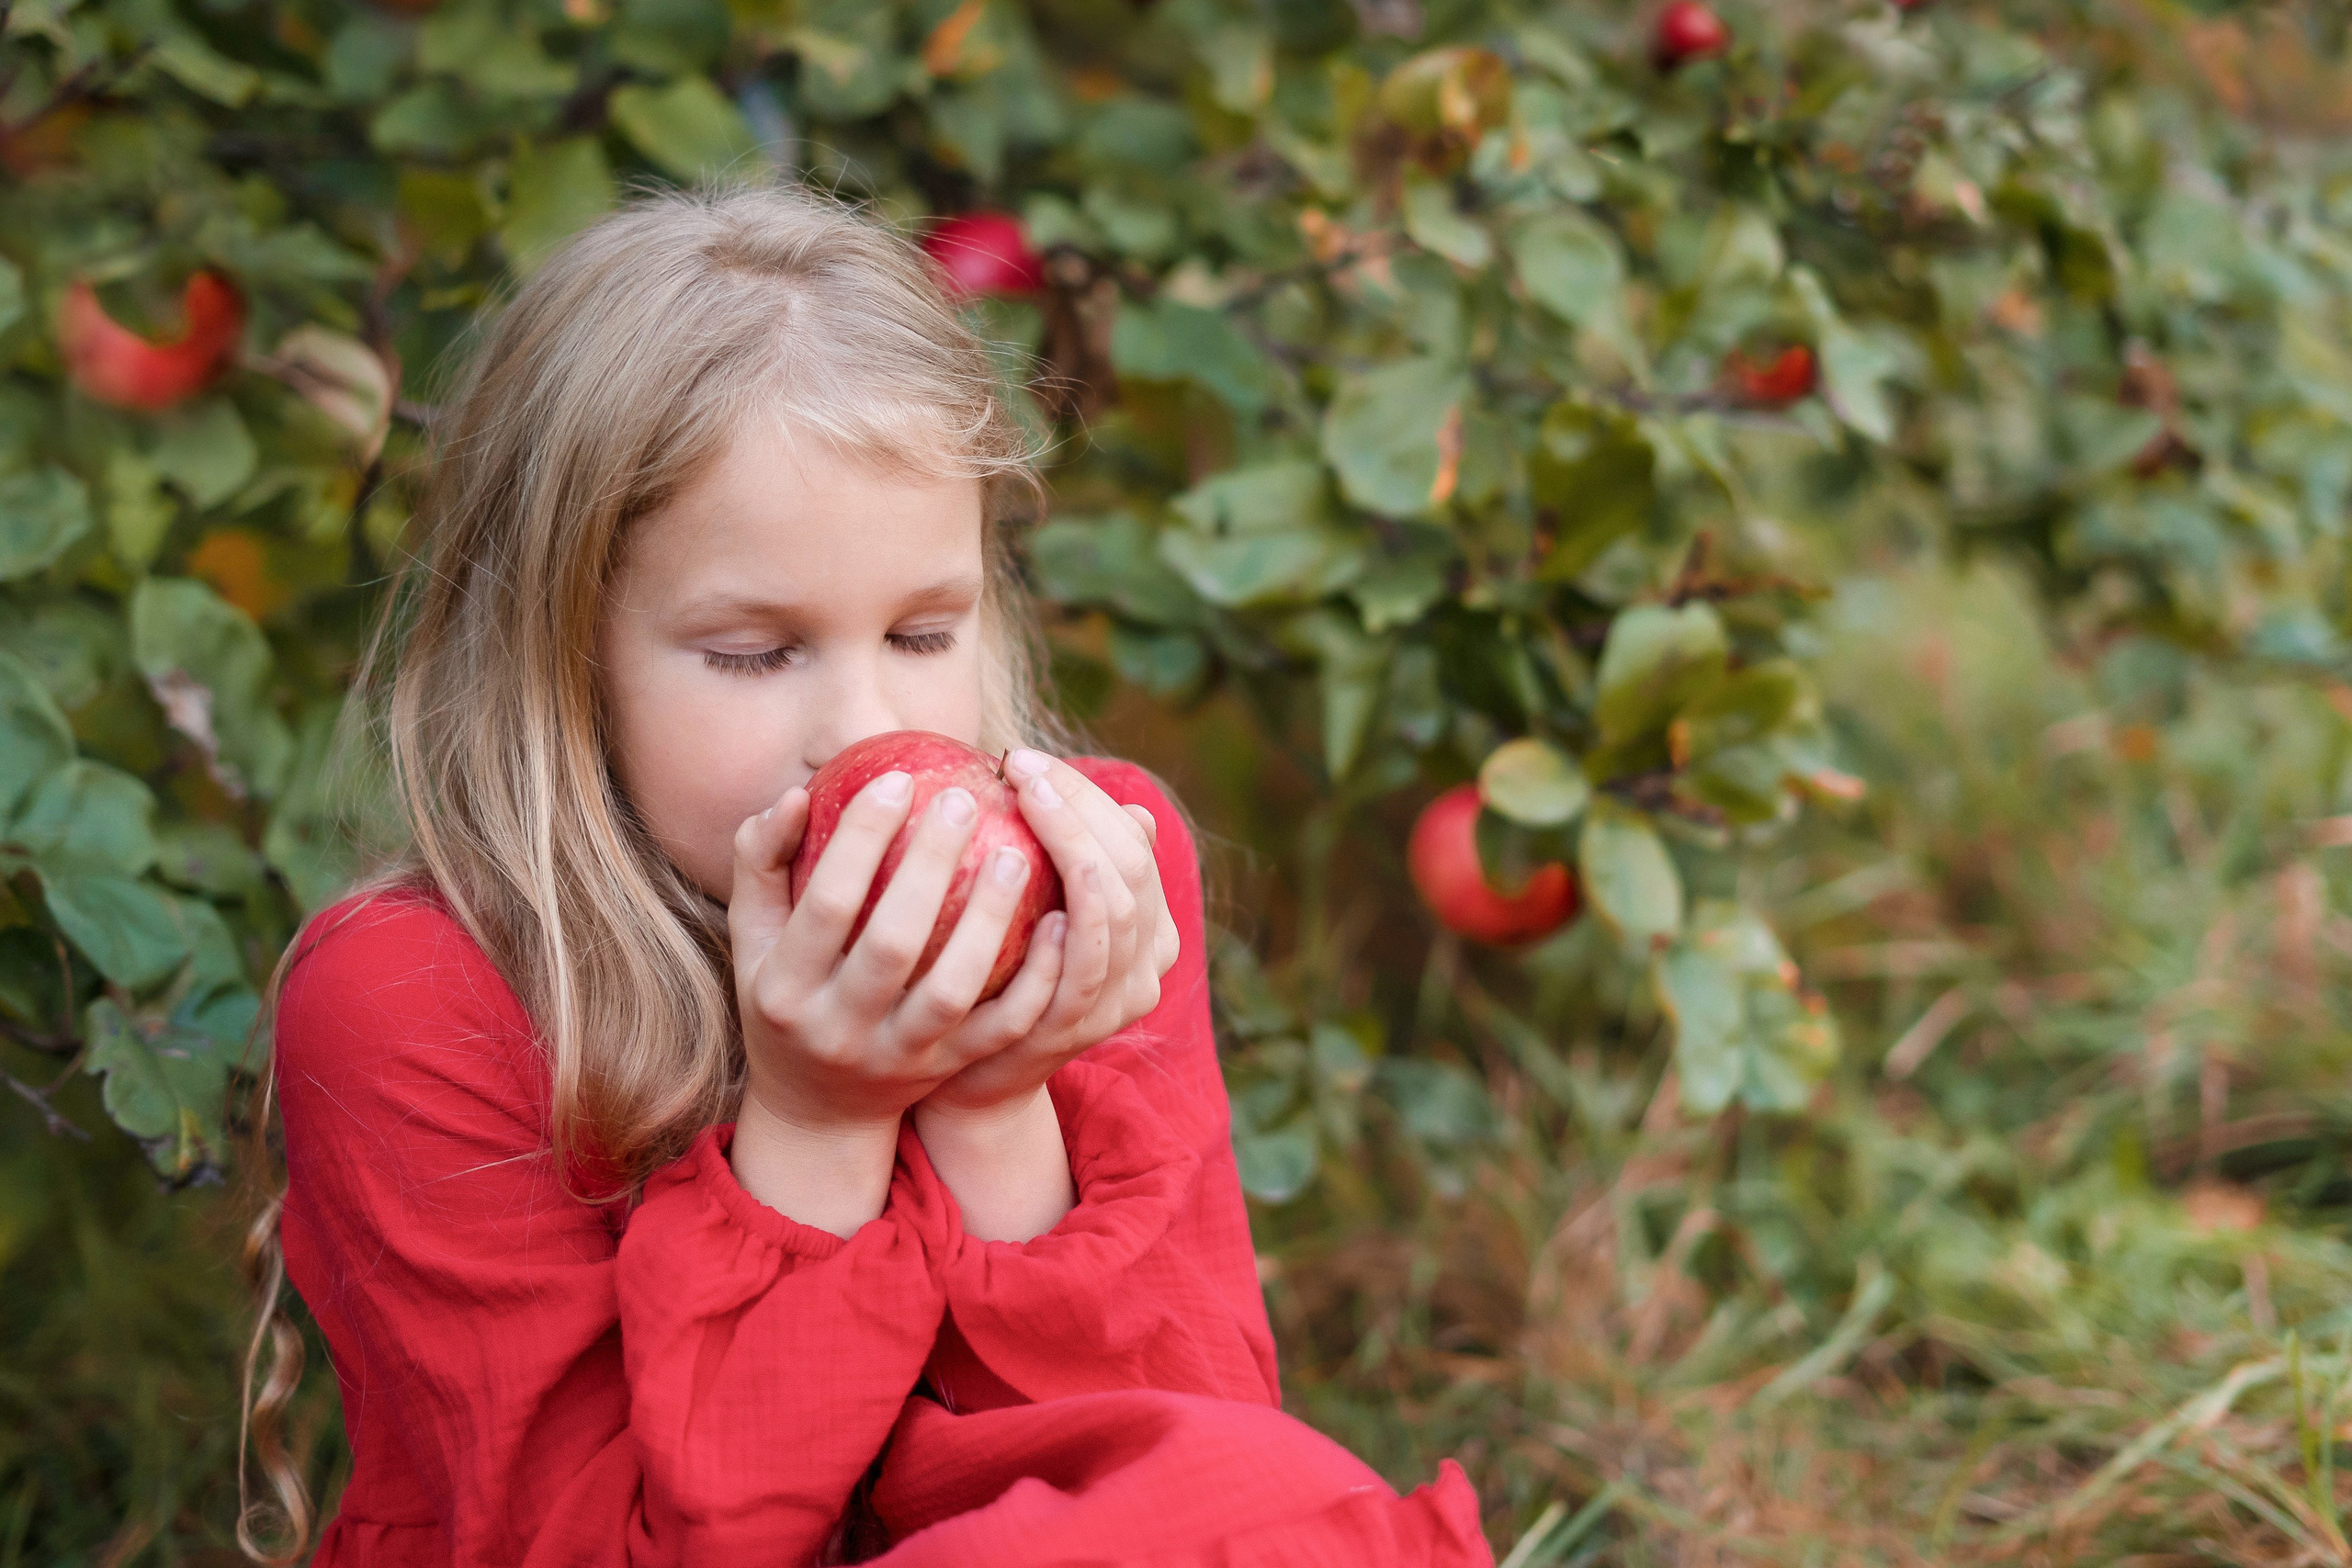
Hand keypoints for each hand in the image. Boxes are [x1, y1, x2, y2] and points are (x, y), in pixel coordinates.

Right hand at [727, 770, 1070, 1137]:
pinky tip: (1058, 922)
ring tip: (1015, 854)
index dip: (861, 840)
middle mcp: (839, 1027)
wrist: (818, 1109)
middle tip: (963, 799)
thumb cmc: (787, 994)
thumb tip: (795, 794)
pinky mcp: (949, 1069)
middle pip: (892, 943)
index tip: (898, 781)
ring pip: (952, 989)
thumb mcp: (755, 937)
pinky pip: (1001, 1025)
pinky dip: (1035, 979)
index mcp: (784, 988)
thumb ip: (762, 863)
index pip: (826, 904)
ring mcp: (899, 1054)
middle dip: (930, 866)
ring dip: (989, 919)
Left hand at [918, 750, 1180, 1119]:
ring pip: (1113, 913)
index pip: (1135, 842)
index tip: (1024, 758)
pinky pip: (1077, 974)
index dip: (1086, 794)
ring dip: (1071, 846)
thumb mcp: (1031, 906)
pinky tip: (1034, 884)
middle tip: (1018, 765)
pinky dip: (1067, 927)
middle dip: (1078, 808)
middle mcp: (1147, 964)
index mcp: (1149, 926)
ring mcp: (1114, 1002)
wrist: (968, 1074)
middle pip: (1130, 869)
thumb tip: (1066, 781)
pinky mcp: (1072, 1035)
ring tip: (1022, 798)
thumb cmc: (993, 972)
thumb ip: (1058, 855)